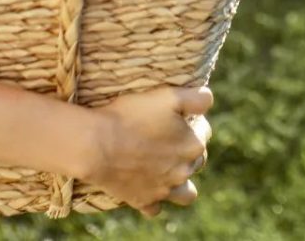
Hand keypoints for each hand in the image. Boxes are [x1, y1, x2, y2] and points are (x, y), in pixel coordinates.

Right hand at [83, 85, 212, 216]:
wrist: (96, 144)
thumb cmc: (130, 116)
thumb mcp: (168, 96)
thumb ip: (197, 98)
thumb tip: (209, 100)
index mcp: (192, 146)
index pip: (204, 133)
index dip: (193, 122)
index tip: (178, 116)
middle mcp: (183, 171)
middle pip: (197, 161)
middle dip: (187, 150)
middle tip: (167, 138)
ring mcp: (164, 190)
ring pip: (186, 193)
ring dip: (181, 182)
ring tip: (168, 169)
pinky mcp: (143, 200)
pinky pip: (155, 208)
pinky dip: (154, 199)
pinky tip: (147, 187)